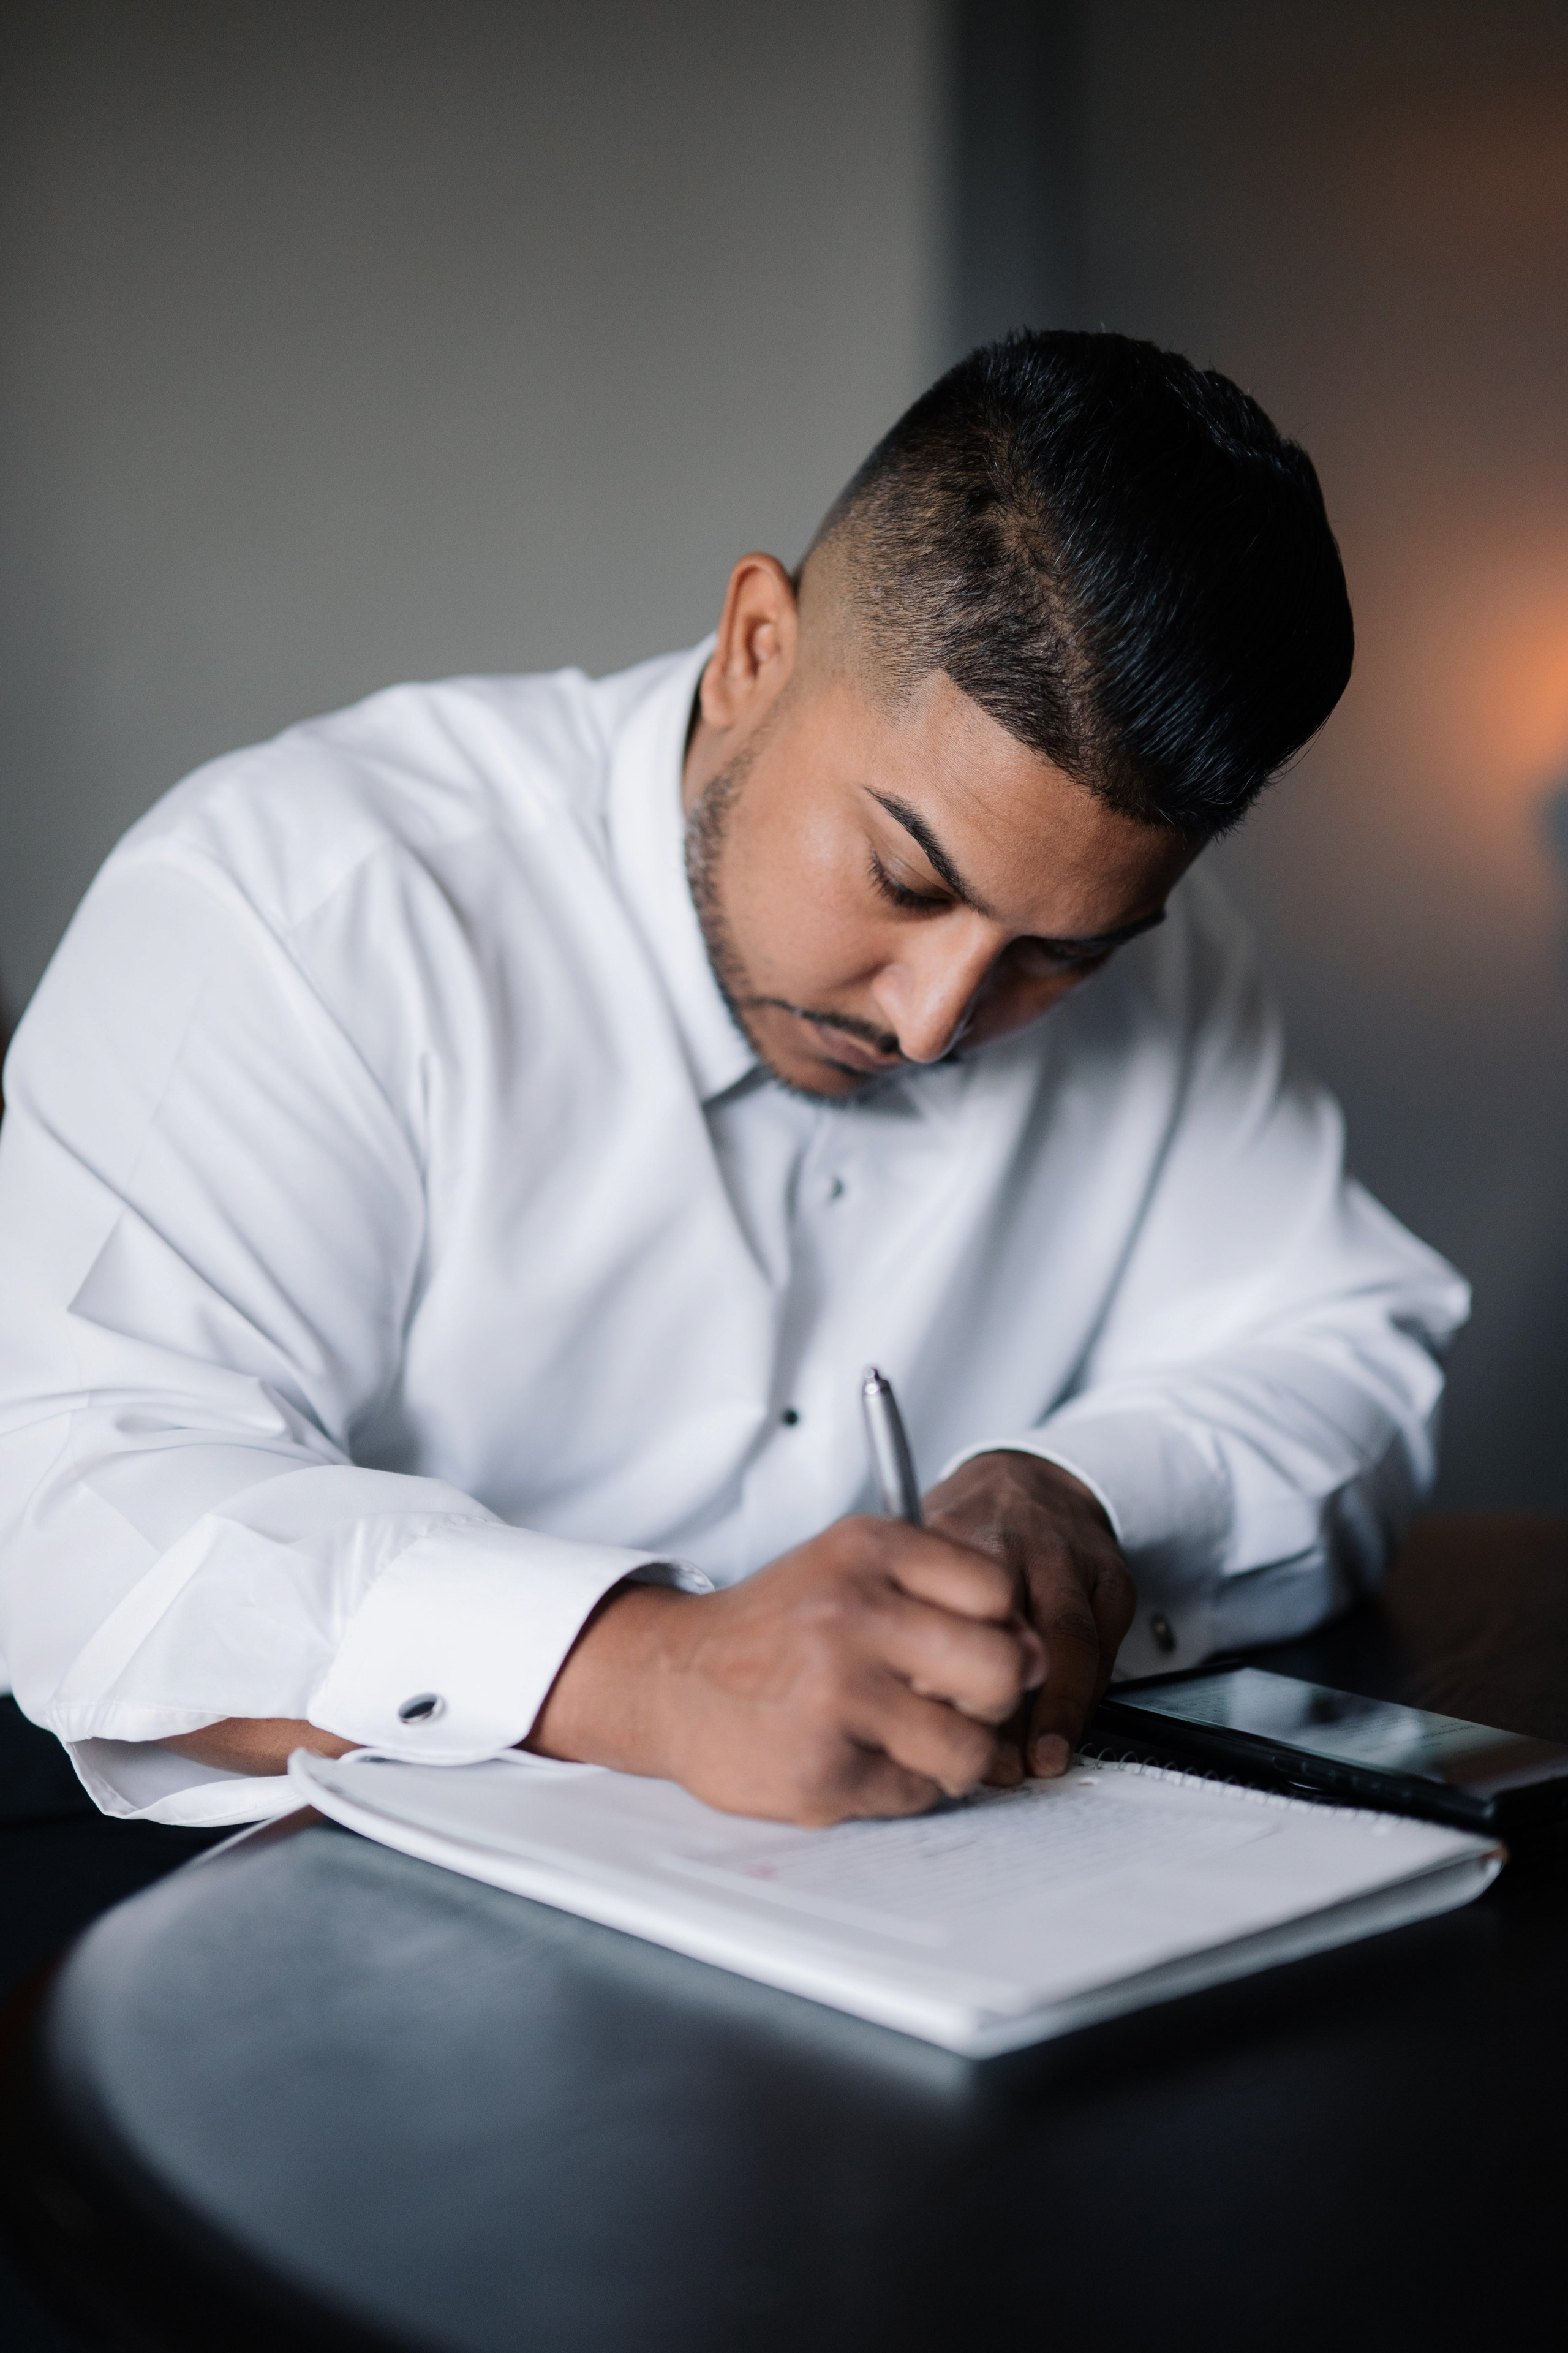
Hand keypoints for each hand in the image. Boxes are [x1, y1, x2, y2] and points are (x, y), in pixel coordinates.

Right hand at [528, 1516, 1045, 1825]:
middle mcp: (848, 1616)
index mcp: (865, 1550)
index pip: (998, 1591)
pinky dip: (900, 1787)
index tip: (975, 1642)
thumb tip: (1035, 1655)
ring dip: (953, 1755)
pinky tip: (858, 1755)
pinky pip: (915, 1796)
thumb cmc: (778, 1627)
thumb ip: (942, 1589)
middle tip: (959, 1701)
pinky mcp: (819, 1773)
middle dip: (991, 1697)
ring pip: (969, 1749)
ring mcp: (832, 1697)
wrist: (673, 1678)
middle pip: (998, 1670)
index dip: (1000, 1626)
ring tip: (908, 1736)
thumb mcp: (850, 1567)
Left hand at [921, 1451, 1134, 1780]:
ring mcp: (1070, 1559)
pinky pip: (1107, 1645)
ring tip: (1043, 1759)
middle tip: (997, 1763)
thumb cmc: (965, 1529)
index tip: (938, 1729)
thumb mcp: (920, 1555)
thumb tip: (912, 1709)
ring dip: (1059, 1710)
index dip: (945, 1680)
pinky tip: (1066, 1730)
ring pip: (1072, 1640)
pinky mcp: (1112, 1578)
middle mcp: (1017, 1543)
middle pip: (1016, 1629)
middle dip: (1009, 1707)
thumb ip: (914, 1618)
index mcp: (958, 1534)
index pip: (951, 1614)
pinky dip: (1088, 1695)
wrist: (1029, 1479)